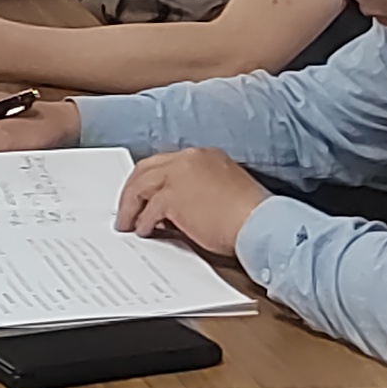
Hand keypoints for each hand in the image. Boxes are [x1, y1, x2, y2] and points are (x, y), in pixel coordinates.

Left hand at [117, 145, 269, 258]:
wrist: (261, 224)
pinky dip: (143, 222)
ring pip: (141, 186)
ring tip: (127, 224)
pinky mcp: (173, 197)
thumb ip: (196, 192)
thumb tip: (172, 211)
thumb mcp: (223, 192)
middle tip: (125, 208)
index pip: (166, 162)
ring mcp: (179, 175)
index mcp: (203, 155)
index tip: (143, 194)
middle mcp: (189, 159)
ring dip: (130, 206)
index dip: (150, 180)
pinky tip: (144, 232)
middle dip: (132, 190)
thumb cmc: (250, 216)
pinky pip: (149, 210)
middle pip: (146, 169)